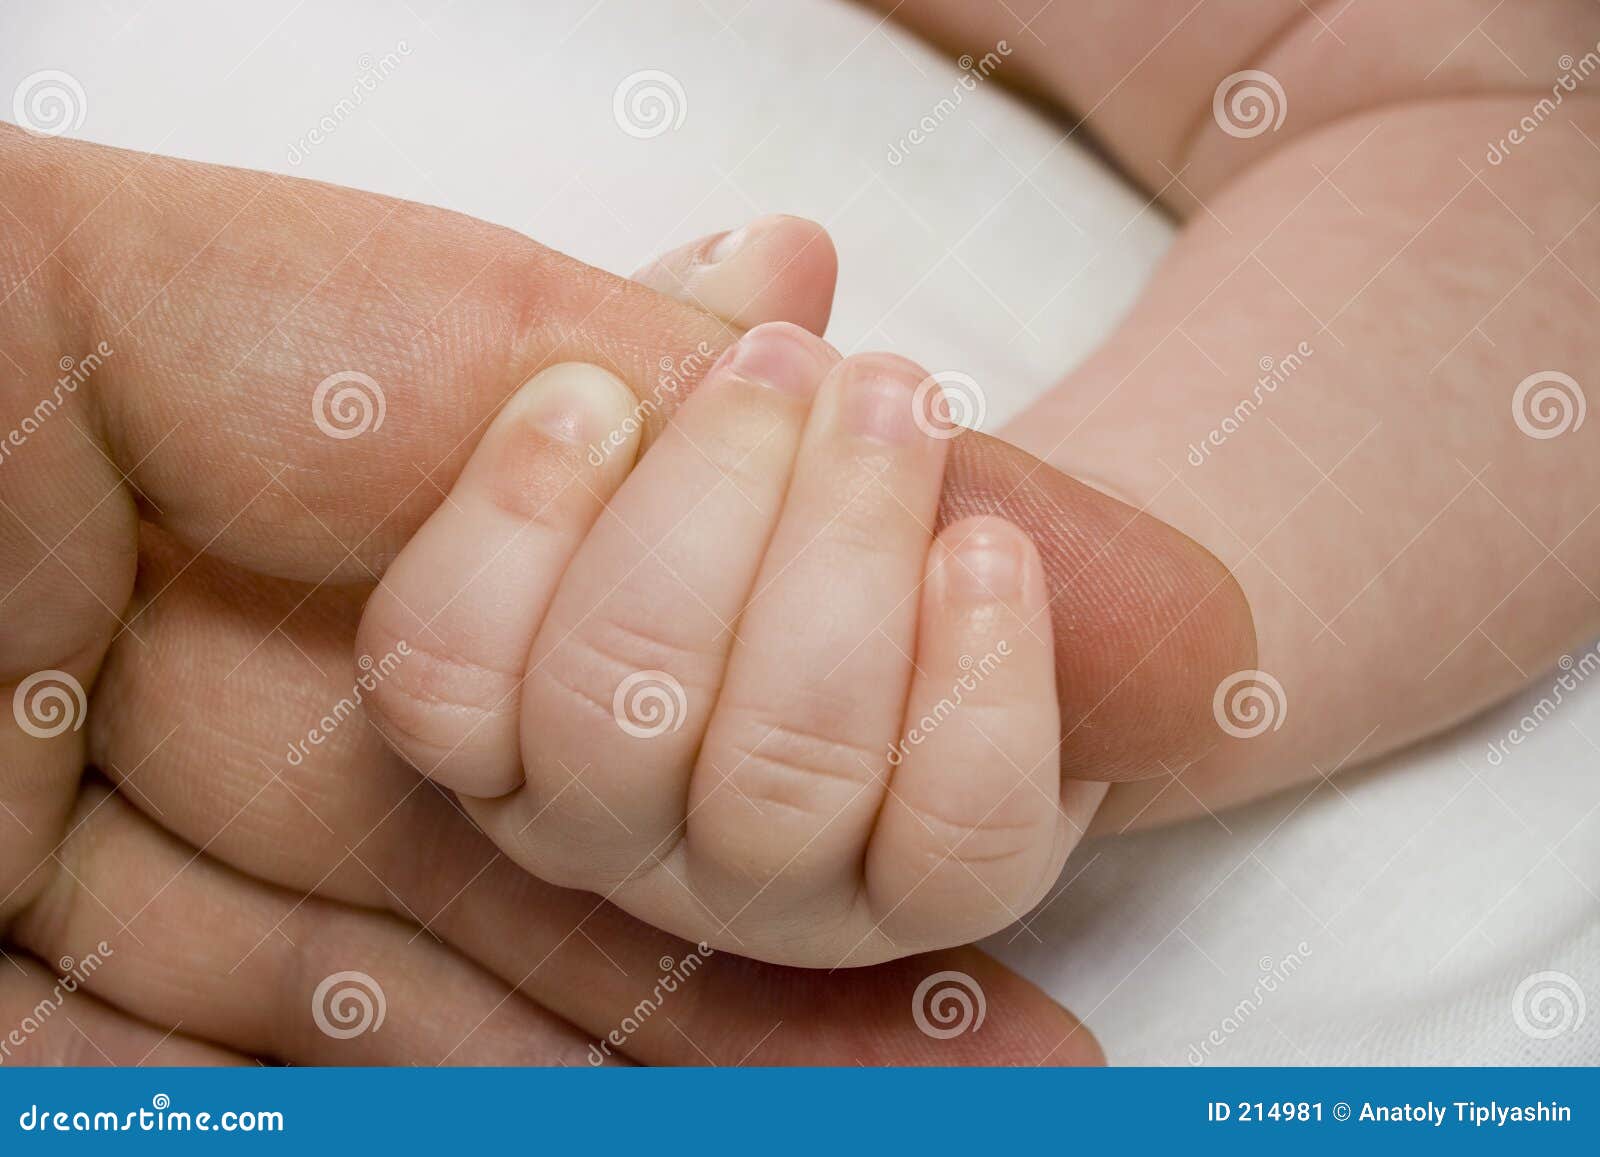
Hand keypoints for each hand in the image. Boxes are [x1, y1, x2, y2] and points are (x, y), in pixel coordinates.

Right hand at [360, 326, 1103, 965]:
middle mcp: (619, 837)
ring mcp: (776, 893)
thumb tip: (774, 255)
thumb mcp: (706, 416)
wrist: (945, 590)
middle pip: (607, 716)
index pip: (438, 678)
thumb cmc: (784, 502)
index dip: (504, 528)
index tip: (590, 386)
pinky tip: (990, 550)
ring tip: (900, 404)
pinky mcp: (933, 906)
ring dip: (842, 555)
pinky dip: (976, 682)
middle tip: (789, 361)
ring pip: (777, 776)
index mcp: (512, 723)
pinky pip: (952, 842)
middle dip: (703, 507)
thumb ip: (689, 339)